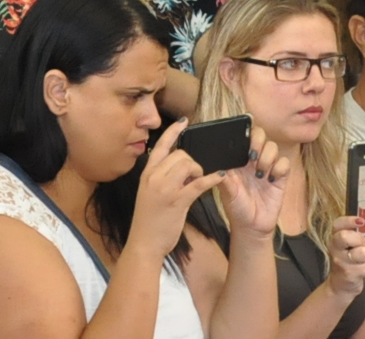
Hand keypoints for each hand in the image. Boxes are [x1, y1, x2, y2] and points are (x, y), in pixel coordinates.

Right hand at [127, 122, 229, 259]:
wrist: (144, 242)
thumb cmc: (149, 220)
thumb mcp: (150, 193)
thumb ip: (162, 178)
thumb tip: (182, 167)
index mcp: (147, 173)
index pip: (161, 145)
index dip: (173, 131)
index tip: (184, 122)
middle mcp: (154, 177)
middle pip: (179, 154)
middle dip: (193, 161)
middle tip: (196, 175)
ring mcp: (165, 188)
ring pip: (188, 164)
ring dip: (200, 170)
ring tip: (199, 182)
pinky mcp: (177, 201)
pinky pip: (198, 183)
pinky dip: (212, 178)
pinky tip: (220, 177)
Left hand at [217, 129, 291, 237]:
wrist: (252, 226)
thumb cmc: (236, 207)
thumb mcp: (227, 192)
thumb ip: (224, 178)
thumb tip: (218, 165)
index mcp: (238, 159)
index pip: (243, 135)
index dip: (245, 131)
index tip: (243, 137)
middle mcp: (253, 160)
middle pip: (260, 135)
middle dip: (257, 140)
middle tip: (252, 156)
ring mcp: (268, 167)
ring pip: (273, 146)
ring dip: (267, 157)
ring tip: (260, 174)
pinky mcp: (280, 177)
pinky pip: (285, 162)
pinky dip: (279, 168)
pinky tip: (272, 180)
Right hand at [323, 215, 364, 297]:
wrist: (343, 285)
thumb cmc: (355, 261)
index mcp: (338, 235)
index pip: (338, 223)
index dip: (349, 220)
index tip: (362, 221)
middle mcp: (335, 247)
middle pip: (344, 237)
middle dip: (360, 239)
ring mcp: (340, 261)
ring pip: (357, 253)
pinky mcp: (348, 274)